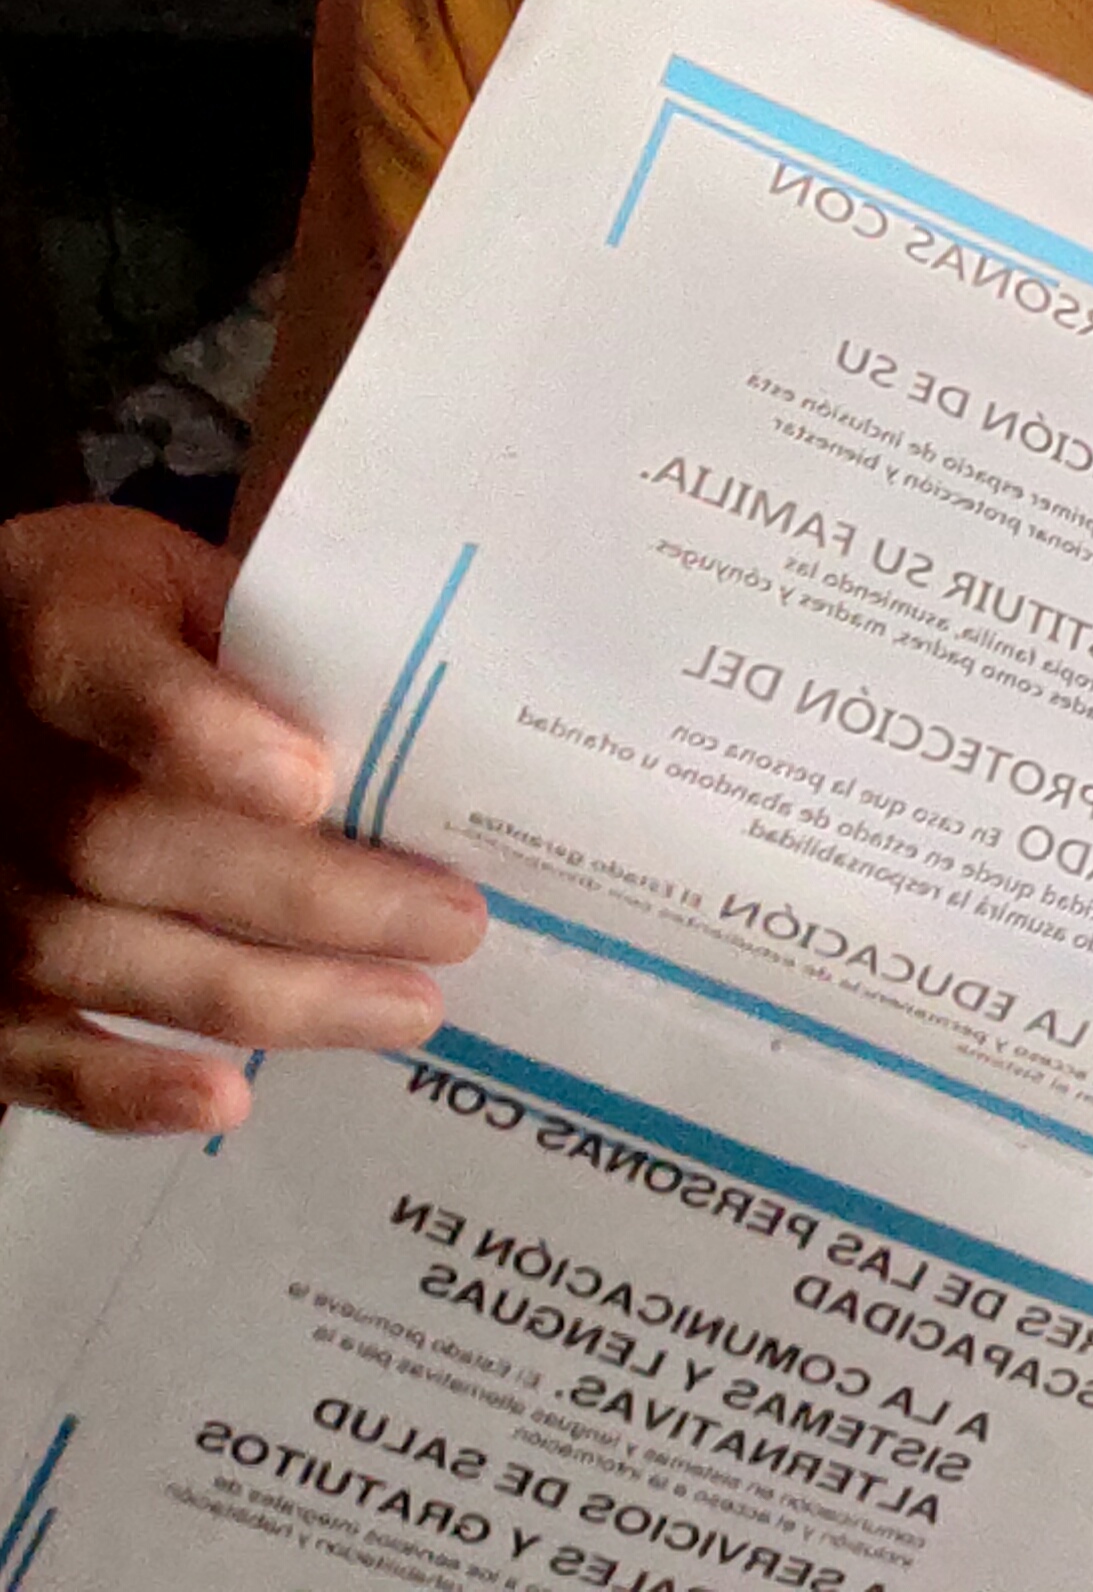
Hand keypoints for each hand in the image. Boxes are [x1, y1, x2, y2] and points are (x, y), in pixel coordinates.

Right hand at [0, 504, 486, 1131]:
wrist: (7, 681)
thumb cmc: (141, 629)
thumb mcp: (194, 585)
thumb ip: (287, 636)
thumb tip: (454, 716)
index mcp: (55, 631)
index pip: (102, 678)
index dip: (199, 735)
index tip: (313, 784)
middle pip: (124, 842)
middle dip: (309, 897)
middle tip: (453, 926)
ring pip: (93, 953)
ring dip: (266, 996)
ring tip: (407, 1009)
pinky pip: (23, 1047)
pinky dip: (121, 1087)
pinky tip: (225, 1101)